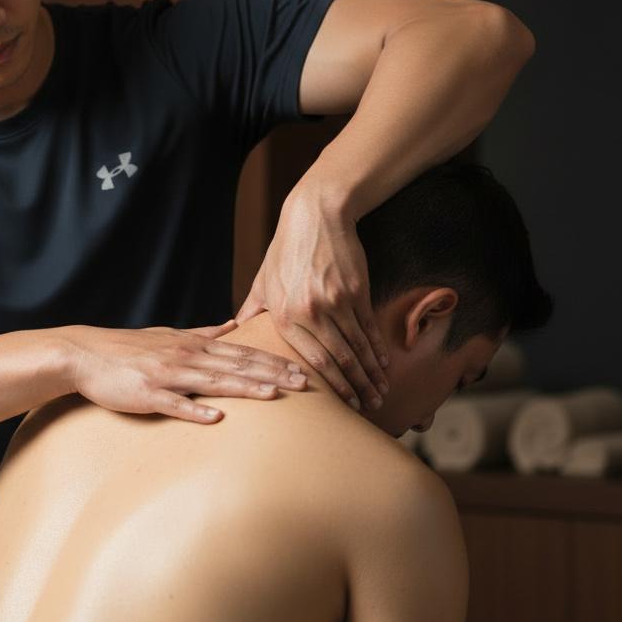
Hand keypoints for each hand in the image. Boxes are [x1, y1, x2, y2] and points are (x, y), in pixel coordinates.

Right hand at [62, 320, 307, 422]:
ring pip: (213, 382)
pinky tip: (216, 419)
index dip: (274, 361)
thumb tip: (233, 326)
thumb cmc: (128, 348)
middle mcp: (185, 356)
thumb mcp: (169, 333)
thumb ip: (204, 333)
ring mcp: (167, 375)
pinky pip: (174, 404)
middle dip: (273, 373)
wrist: (85, 353)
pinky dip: (195, 411)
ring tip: (275, 395)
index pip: (243, 353)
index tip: (303, 369)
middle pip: (237, 365)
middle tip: (305, 382)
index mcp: (193, 345)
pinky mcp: (147, 394)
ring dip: (245, 388)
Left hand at [234, 184, 389, 411]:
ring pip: (357, 346)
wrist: (316, 215)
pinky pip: (369, 326)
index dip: (330, 385)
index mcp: (283, 313)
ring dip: (371, 372)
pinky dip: (379, 347)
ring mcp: (335, 301)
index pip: (310, 359)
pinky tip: (385, 362)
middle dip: (355, 386)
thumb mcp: (264, 279)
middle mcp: (309, 311)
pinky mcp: (356, 290)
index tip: (343, 403)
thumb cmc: (287, 249)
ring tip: (380, 391)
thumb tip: (235, 331)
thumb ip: (252, 309)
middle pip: (338, 359)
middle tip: (368, 406)